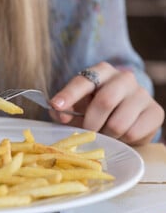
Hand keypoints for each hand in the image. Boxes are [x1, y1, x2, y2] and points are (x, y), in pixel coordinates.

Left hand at [50, 62, 164, 145]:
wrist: (127, 119)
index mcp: (101, 72)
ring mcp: (142, 94)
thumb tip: (59, 114)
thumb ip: (63, 110)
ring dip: (107, 134)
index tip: (56, 105)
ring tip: (105, 133)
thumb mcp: (76, 108)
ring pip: (119, 122)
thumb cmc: (95, 111)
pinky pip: (133, 133)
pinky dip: (122, 140)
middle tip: (87, 131)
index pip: (83, 81)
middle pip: (105, 101)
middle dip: (91, 123)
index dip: (69, 95)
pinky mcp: (156, 112)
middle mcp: (124, 78)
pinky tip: (121, 135)